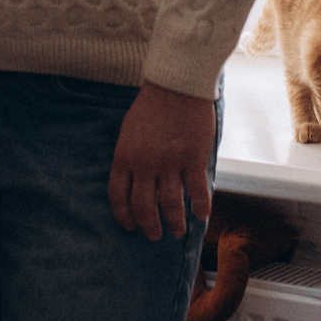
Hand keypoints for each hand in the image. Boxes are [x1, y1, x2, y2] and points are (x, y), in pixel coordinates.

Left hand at [107, 83, 214, 240]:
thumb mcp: (128, 132)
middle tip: (154, 235)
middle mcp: (145, 164)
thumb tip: (132, 182)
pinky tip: (201, 215)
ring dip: (175, 222)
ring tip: (178, 231)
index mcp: (125, 156)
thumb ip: (129, 158)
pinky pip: (196, 191)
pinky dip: (200, 206)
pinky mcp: (193, 159)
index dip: (124, 215)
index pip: (118, 196)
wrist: (176, 85)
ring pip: (170, 204)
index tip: (130, 225)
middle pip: (143, 206)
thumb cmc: (151, 105)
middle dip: (149, 226)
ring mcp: (170, 163)